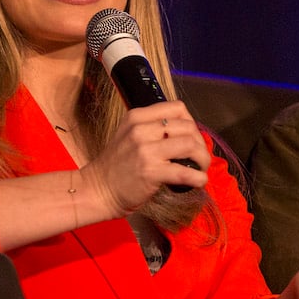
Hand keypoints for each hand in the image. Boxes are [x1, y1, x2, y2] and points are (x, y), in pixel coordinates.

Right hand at [83, 101, 210, 215]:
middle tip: (198, 157)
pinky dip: (198, 177)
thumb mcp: (129, 135)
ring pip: (190, 145)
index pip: (177, 108)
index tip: (192, 137)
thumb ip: (152, 129)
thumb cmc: (116, 166)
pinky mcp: (150, 172)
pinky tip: (199, 181)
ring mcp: (146, 150)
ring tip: (200, 168)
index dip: (191, 122)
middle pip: (187, 126)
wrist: (96, 190)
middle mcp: (141, 129)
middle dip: (199, 142)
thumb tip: (186, 134)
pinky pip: (184, 172)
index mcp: (137, 117)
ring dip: (202, 158)